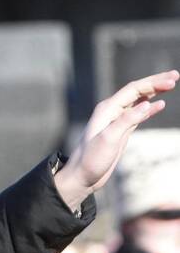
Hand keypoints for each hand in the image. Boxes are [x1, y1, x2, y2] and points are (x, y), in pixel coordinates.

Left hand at [54, 70, 178, 210]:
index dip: (153, 83)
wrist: (82, 177)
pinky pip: (137, 114)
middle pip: (137, 91)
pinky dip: (149, 108)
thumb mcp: (109, 139)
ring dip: (154, 92)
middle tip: (176, 75)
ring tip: (171, 84)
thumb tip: (147, 103)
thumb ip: (127, 121)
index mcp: (107, 109)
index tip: (173, 81)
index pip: (133, 89)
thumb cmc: (91, 159)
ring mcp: (116, 121)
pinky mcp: (120, 131)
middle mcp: (111, 111)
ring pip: (138, 101)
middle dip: (156, 82)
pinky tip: (160, 104)